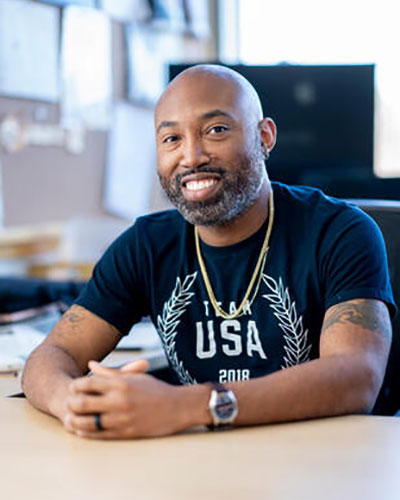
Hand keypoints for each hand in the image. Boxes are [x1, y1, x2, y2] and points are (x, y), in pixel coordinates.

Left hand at [63, 359, 189, 438]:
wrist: (178, 407)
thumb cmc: (156, 389)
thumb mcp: (134, 377)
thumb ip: (110, 372)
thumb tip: (90, 364)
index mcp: (122, 383)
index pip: (89, 383)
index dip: (76, 385)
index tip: (73, 387)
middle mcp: (120, 400)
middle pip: (84, 402)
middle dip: (72, 403)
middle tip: (68, 403)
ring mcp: (122, 418)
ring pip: (89, 422)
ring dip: (76, 420)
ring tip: (71, 417)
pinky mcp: (126, 433)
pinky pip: (99, 435)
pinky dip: (87, 433)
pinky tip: (81, 430)